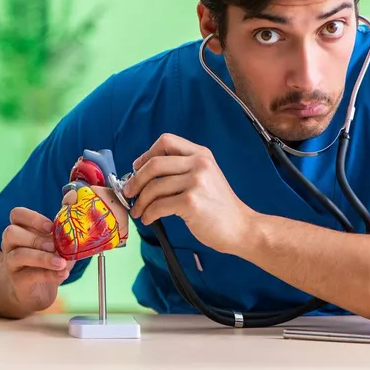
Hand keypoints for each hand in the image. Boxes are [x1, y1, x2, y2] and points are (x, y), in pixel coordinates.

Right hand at [1, 207, 75, 313]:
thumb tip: (80, 215)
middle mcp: (11, 244)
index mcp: (21, 229)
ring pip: (18, 255)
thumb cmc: (50, 258)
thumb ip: (64, 230)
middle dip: (35, 238)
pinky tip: (63, 273)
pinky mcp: (17, 280)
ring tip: (61, 263)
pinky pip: (29, 275)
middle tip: (55, 246)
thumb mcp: (57, 242)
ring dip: (43, 258)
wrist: (40, 290)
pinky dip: (49, 274)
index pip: (17, 214)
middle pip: (11, 232)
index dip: (32, 218)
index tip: (51, 227)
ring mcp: (11, 262)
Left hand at [124, 133, 255, 254]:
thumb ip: (182, 169)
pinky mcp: (192, 202)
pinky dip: (148, 214)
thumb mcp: (206, 177)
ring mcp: (196, 182)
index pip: (166, 141)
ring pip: (154, 187)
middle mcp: (199, 164)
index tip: (137, 168)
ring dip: (140, 201)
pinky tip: (149, 219)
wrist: (241, 227)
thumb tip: (144, 172)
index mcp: (201, 154)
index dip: (146, 154)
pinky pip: (158, 205)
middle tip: (129, 192)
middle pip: (154, 164)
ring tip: (139, 211)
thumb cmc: (219, 206)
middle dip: (136, 180)